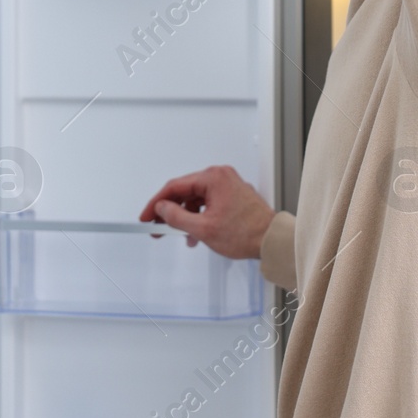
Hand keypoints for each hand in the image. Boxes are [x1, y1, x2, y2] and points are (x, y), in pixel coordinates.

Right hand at [138, 165, 273, 258]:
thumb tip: (161, 209)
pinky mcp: (233, 195)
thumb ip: (176, 217)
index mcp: (213, 178)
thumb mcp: (203, 228)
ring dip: (186, 217)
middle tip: (157, 228)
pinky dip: (199, 217)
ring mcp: (228, 185)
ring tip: (181, 236)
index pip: (175, 187)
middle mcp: (221, 176)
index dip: (156, 203)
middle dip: (170, 212)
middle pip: (185, 192)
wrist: (271, 240)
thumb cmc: (245, 233)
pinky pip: (208, 203)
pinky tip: (196, 234)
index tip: (146, 217)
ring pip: (196, 199)